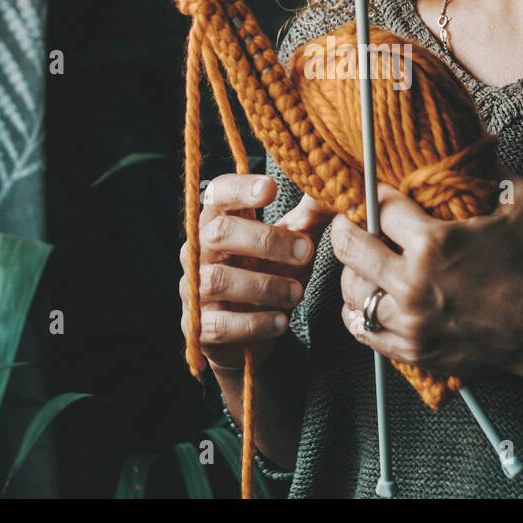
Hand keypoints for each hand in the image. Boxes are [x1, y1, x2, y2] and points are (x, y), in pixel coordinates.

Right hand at [179, 173, 331, 370]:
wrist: (252, 334)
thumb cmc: (269, 276)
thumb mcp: (292, 245)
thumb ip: (309, 219)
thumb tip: (328, 191)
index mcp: (219, 222)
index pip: (217, 194)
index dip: (239, 188)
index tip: (271, 188)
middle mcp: (198, 252)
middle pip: (219, 232)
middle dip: (267, 240)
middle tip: (305, 251)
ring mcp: (194, 290)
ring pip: (218, 280)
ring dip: (265, 285)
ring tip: (297, 293)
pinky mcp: (199, 327)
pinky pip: (221, 324)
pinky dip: (255, 323)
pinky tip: (281, 322)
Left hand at [332, 170, 522, 385]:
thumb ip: (495, 171)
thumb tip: (479, 148)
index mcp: (435, 242)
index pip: (380, 207)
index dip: (374, 193)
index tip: (373, 190)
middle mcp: (414, 282)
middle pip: (350, 248)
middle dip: (345, 227)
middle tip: (348, 220)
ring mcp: (411, 320)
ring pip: (351, 291)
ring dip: (351, 271)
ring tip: (359, 261)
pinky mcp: (414, 349)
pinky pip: (364, 329)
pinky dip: (357, 312)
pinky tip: (365, 299)